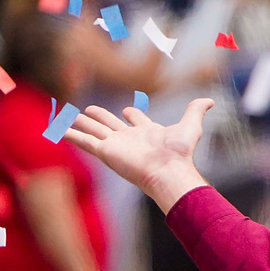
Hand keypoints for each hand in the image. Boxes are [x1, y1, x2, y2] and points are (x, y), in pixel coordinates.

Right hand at [69, 98, 215, 212]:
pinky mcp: (106, 151)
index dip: (133, 114)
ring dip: (82, 124)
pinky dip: (71, 136)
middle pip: (110, 124)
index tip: (128, 110)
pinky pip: (84, 141)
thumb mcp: (190, 126)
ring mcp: (116, 145)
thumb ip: (196, 111)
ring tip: (69, 118)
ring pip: (94, 131)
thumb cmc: (180, 153)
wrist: (168, 171)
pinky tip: (59, 132)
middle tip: (89, 110)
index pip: (137, 120)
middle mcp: (130, 139)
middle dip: (101, 117)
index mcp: (148, 133)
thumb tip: (211, 99)